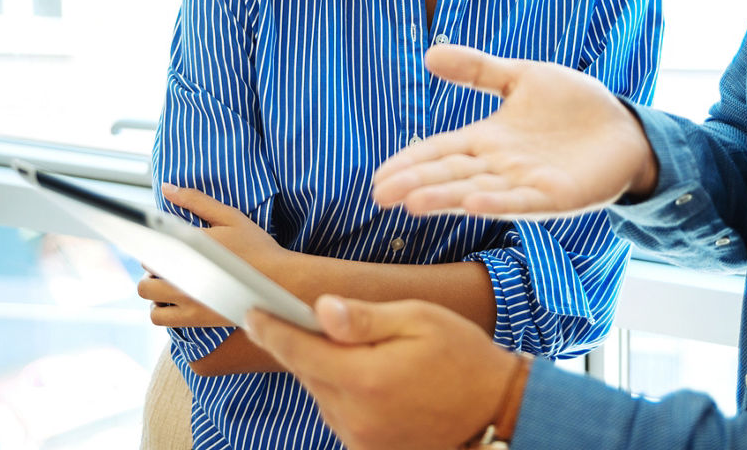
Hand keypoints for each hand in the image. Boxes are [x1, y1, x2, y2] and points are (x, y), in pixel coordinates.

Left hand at [138, 183, 295, 326]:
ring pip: (146, 294)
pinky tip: (177, 300)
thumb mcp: (230, 217)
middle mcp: (182, 272)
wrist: (280, 282)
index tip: (164, 247)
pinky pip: (159, 318)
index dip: (156, 246)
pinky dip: (161, 310)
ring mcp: (186, 298)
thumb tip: (167, 188)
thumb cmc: (257, 248)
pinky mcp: (193, 318)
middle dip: (154, 267)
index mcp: (189, 244)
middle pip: (146, 271)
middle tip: (172, 264)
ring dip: (153, 288)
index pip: (151, 247)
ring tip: (172, 282)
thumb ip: (196, 200)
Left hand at [244, 295, 518, 449]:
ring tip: (365, 351)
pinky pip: (339, 415)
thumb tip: (320, 310)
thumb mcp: (418, 318)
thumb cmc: (461, 356)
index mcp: (365, 378)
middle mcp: (355, 415)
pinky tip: (372, 379)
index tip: (252, 312)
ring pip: (321, 394)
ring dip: (328, 370)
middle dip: (306, 345)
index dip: (271, 329)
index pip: (299, 351)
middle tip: (318, 320)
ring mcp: (360, 439)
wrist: (494, 409)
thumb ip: (364, 318)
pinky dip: (344, 393)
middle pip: (307, 373)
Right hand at [372, 43, 658, 218]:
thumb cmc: (573, 105)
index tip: (378, 177)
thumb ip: (478, 71)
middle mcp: (501, 166)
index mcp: (490, 140)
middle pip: (451, 175)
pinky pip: (522, 201)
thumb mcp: (521, 78)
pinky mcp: (556, 196)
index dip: (410, 162)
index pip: (441, 152)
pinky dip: (498, 203)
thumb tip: (429, 55)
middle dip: (416, 184)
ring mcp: (527, 183)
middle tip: (380, 195)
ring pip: (478, 192)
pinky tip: (474, 204)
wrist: (625, 127)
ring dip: (447, 198)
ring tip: (413, 202)